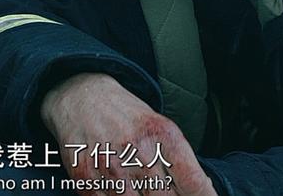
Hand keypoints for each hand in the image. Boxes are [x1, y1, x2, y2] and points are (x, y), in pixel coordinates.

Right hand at [41, 73, 216, 195]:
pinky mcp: (84, 173)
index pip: (192, 180)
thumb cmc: (126, 115)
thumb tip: (201, 189)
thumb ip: (179, 159)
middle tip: (168, 194)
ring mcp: (109, 162)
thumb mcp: (159, 126)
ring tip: (144, 191)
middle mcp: (136, 148)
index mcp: (161, 133)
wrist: (81, 95)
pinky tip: (122, 192)